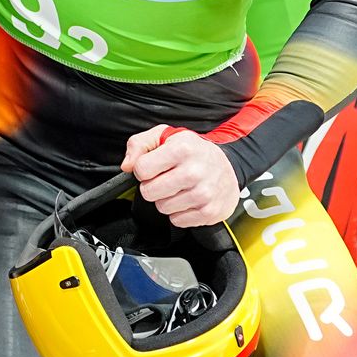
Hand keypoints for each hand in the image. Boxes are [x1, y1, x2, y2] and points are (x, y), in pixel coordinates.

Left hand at [123, 126, 240, 226]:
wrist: (228, 164)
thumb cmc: (192, 150)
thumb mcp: (164, 135)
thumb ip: (138, 145)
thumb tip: (127, 165)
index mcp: (181, 149)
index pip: (141, 169)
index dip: (142, 169)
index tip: (153, 167)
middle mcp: (194, 172)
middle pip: (149, 192)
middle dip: (151, 186)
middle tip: (164, 179)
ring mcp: (204, 193)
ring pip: (162, 207)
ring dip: (165, 200)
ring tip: (178, 188)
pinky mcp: (210, 211)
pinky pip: (177, 220)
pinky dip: (179, 212)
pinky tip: (187, 199)